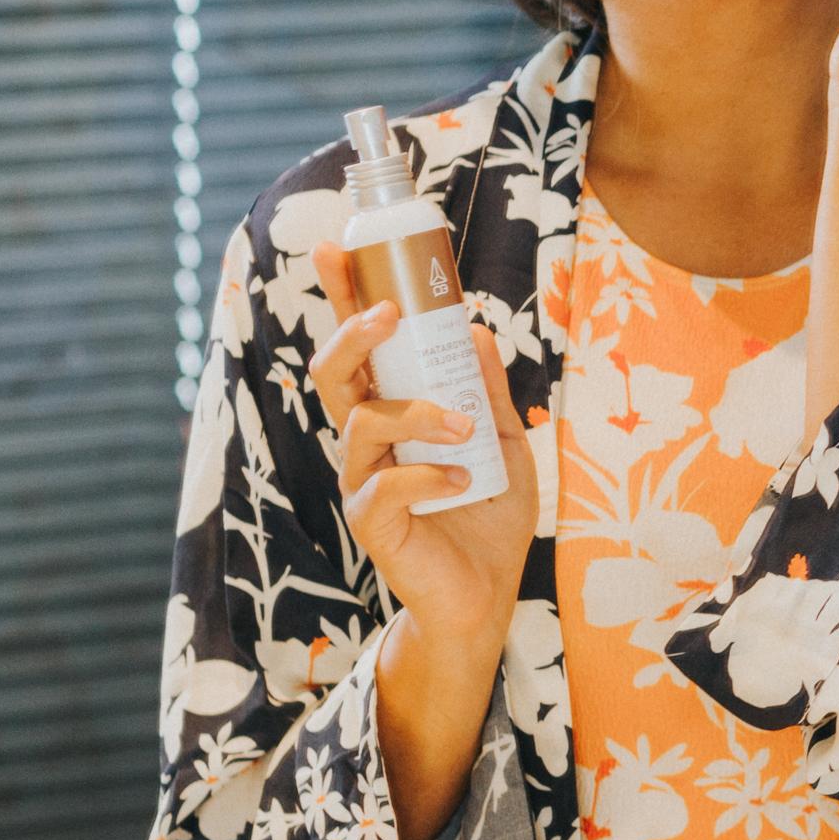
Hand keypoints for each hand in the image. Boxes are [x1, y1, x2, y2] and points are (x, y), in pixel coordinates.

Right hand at [306, 240, 536, 672]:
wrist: (487, 591)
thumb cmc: (488, 511)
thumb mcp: (506, 439)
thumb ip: (488, 390)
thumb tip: (473, 328)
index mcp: (393, 410)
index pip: (360, 347)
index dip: (343, 297)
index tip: (337, 248)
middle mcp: (367, 440)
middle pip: (332, 374)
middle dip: (351, 335)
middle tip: (386, 313)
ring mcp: (362, 480)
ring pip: (361, 423)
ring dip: (417, 414)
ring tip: (465, 428)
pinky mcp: (371, 522)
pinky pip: (386, 486)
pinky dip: (429, 474)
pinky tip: (463, 480)